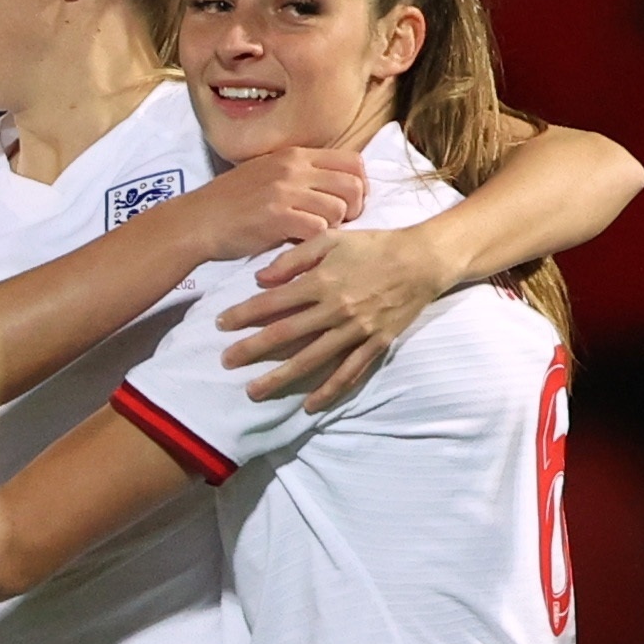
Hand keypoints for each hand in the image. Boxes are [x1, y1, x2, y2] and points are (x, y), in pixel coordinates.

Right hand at [193, 144, 368, 262]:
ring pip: (338, 208)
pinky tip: (300, 243)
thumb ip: (299, 174)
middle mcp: (293, 168)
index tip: (349, 203)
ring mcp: (284, 191)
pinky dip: (315, 241)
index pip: (352, 161)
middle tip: (340, 224)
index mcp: (294, 155)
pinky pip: (318, 229)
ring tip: (316, 234)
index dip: (359, 185)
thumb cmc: (230, 203)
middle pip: (352, 185)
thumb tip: (333, 186)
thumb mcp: (267, 173)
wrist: (196, 221)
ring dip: (334, 227)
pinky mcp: (276, 217)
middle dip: (354, 209)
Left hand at [216, 222, 447, 405]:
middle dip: (251, 350)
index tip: (220, 325)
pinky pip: (348, 372)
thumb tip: (260, 279)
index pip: (272, 302)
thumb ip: (294, 257)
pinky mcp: (374, 344)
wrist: (423, 260)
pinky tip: (309, 405)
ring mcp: (355, 330)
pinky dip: (328, 390)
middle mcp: (334, 309)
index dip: (243, 314)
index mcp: (322, 281)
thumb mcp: (333, 238)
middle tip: (225, 363)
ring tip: (254, 392)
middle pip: (284, 335)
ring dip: (280, 378)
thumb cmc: (375, 245)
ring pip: (310, 359)